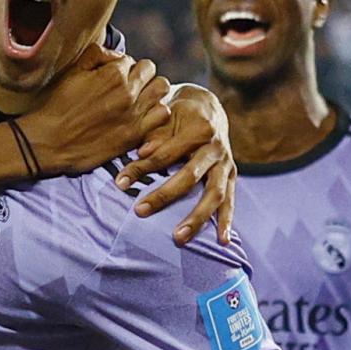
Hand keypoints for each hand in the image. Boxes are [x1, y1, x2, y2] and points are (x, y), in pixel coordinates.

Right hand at [18, 45, 168, 178]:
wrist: (48, 142)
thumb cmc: (55, 105)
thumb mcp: (71, 71)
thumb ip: (96, 55)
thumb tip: (116, 56)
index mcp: (112, 73)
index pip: (131, 60)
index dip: (121, 67)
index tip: (111, 78)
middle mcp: (127, 91)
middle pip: (150, 71)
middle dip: (140, 75)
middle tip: (127, 86)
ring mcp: (134, 114)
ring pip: (162, 89)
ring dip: (151, 90)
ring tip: (138, 98)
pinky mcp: (135, 134)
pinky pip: (162, 114)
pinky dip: (155, 111)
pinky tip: (142, 115)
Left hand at [118, 84, 235, 244]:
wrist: (210, 107)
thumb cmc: (178, 112)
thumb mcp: (165, 114)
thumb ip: (155, 134)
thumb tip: (142, 153)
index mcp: (198, 129)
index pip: (165, 154)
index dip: (141, 168)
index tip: (119, 183)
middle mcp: (215, 148)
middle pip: (189, 177)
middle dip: (164, 196)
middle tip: (140, 211)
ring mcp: (226, 164)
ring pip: (214, 194)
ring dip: (197, 218)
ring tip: (178, 238)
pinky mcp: (231, 176)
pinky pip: (230, 201)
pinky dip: (227, 222)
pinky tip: (222, 242)